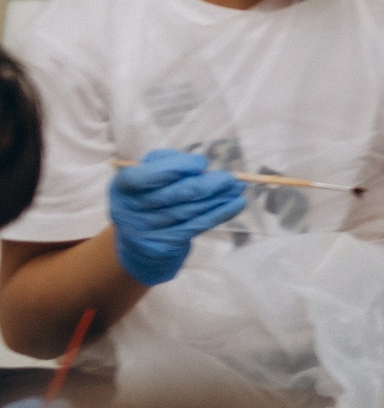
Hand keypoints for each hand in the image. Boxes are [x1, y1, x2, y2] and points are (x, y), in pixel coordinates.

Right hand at [107, 150, 245, 285]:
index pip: (145, 177)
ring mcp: (147, 230)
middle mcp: (130, 210)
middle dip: (206, 185)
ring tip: (238, 187)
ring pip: (189, 211)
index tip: (202, 163)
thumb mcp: (146, 175)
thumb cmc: (148, 195)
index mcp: (122, 187)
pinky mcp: (165, 244)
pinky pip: (197, 226)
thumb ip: (166, 162)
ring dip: (218, 198)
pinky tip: (237, 203)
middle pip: (173, 195)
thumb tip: (199, 165)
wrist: (140, 241)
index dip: (175, 168)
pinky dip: (220, 213)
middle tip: (229, 177)